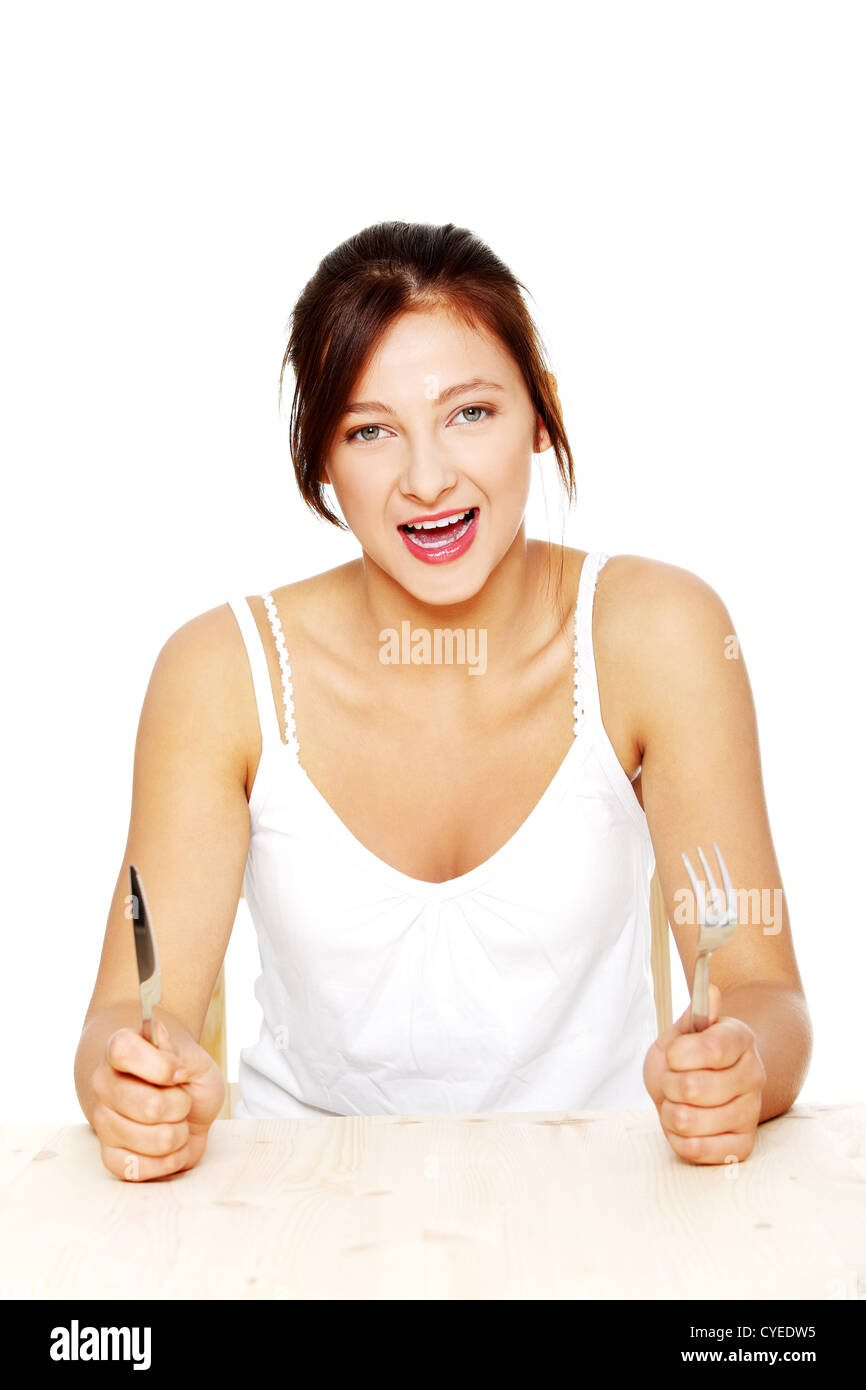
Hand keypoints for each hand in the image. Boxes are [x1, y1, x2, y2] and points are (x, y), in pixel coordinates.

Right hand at [91, 1016, 224, 1181]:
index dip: (159, 1065)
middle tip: (180, 1100)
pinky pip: (143, 1169)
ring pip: (156, 1140)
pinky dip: (170, 1161)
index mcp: (118, 1050)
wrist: (180, 1099)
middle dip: (181, 1106)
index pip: (122, 1050)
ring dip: (180, 1134)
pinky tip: (170, 1146)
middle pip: (150, 1107)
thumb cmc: (185, 1075)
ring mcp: (103, 1122)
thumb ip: (178, 1050)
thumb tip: (160, 1036)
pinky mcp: (110, 1156)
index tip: (178, 1072)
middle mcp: (103, 1084)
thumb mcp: (193, 1057)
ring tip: (175, 1122)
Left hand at [643, 983, 766, 1164]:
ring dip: (670, 1113)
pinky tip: (687, 1126)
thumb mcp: (680, 1034)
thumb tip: (710, 991)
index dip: (679, 1055)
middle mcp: (753, 1075)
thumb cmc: (686, 1060)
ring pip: (689, 1121)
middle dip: (668, 1085)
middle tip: (673, 1081)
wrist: (701, 1091)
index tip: (672, 1055)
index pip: (712, 1049)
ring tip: (678, 1104)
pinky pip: (697, 1150)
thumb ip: (693, 1016)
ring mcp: (751, 1112)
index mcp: (740, 1039)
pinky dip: (679, 1139)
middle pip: (693, 1088)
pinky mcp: (743, 1146)